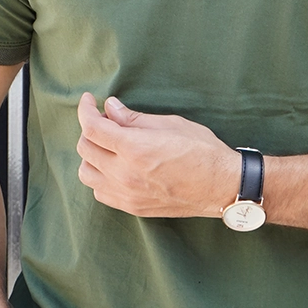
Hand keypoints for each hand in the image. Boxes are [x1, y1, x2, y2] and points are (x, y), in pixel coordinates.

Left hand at [75, 93, 237, 217]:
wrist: (222, 186)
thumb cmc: (202, 151)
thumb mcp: (170, 124)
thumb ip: (134, 118)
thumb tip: (110, 107)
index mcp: (134, 149)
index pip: (92, 128)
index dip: (85, 109)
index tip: (88, 100)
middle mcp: (124, 174)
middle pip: (85, 148)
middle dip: (91, 128)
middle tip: (106, 119)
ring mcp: (127, 194)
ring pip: (86, 173)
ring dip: (92, 154)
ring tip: (109, 145)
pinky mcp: (132, 207)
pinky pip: (99, 192)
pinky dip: (100, 176)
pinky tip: (115, 167)